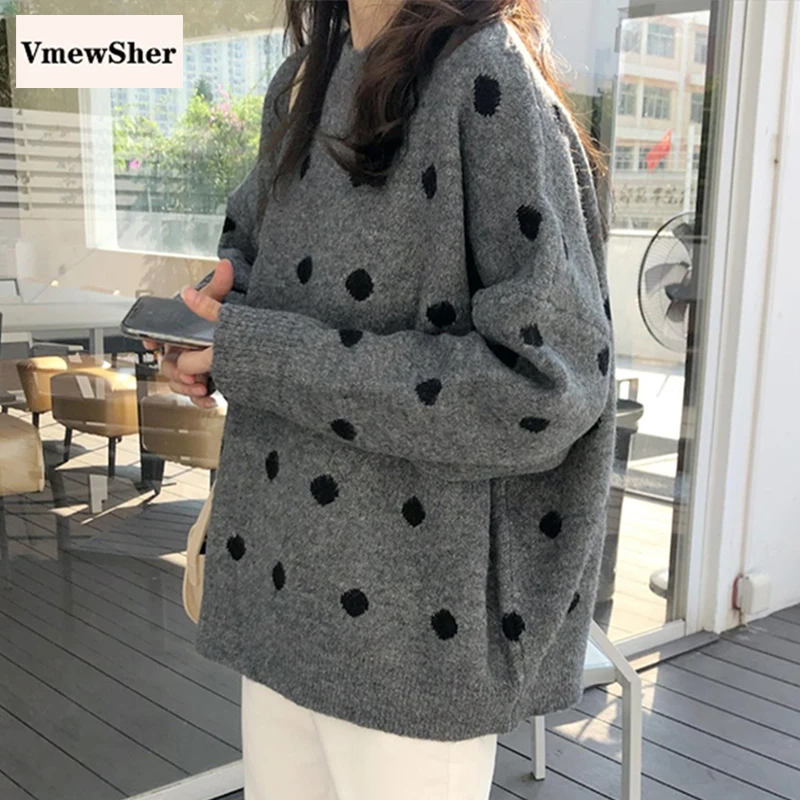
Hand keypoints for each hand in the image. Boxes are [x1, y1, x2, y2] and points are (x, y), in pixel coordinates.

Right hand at [151, 259, 232, 407]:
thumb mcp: (220, 303)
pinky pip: (194, 395)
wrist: (242, 341)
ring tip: (201, 388)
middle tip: (189, 374)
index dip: (150, 338)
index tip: (151, 340)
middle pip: (167, 364)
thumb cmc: (221, 320)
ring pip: (178, 382)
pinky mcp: (202, 382)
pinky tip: (210, 400)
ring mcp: (190, 369)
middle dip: (175, 371)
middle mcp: (179, 352)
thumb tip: (227, 265)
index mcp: (177, 333)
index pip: (156, 336)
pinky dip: (200, 400)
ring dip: (186, 388)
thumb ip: (221, 286)